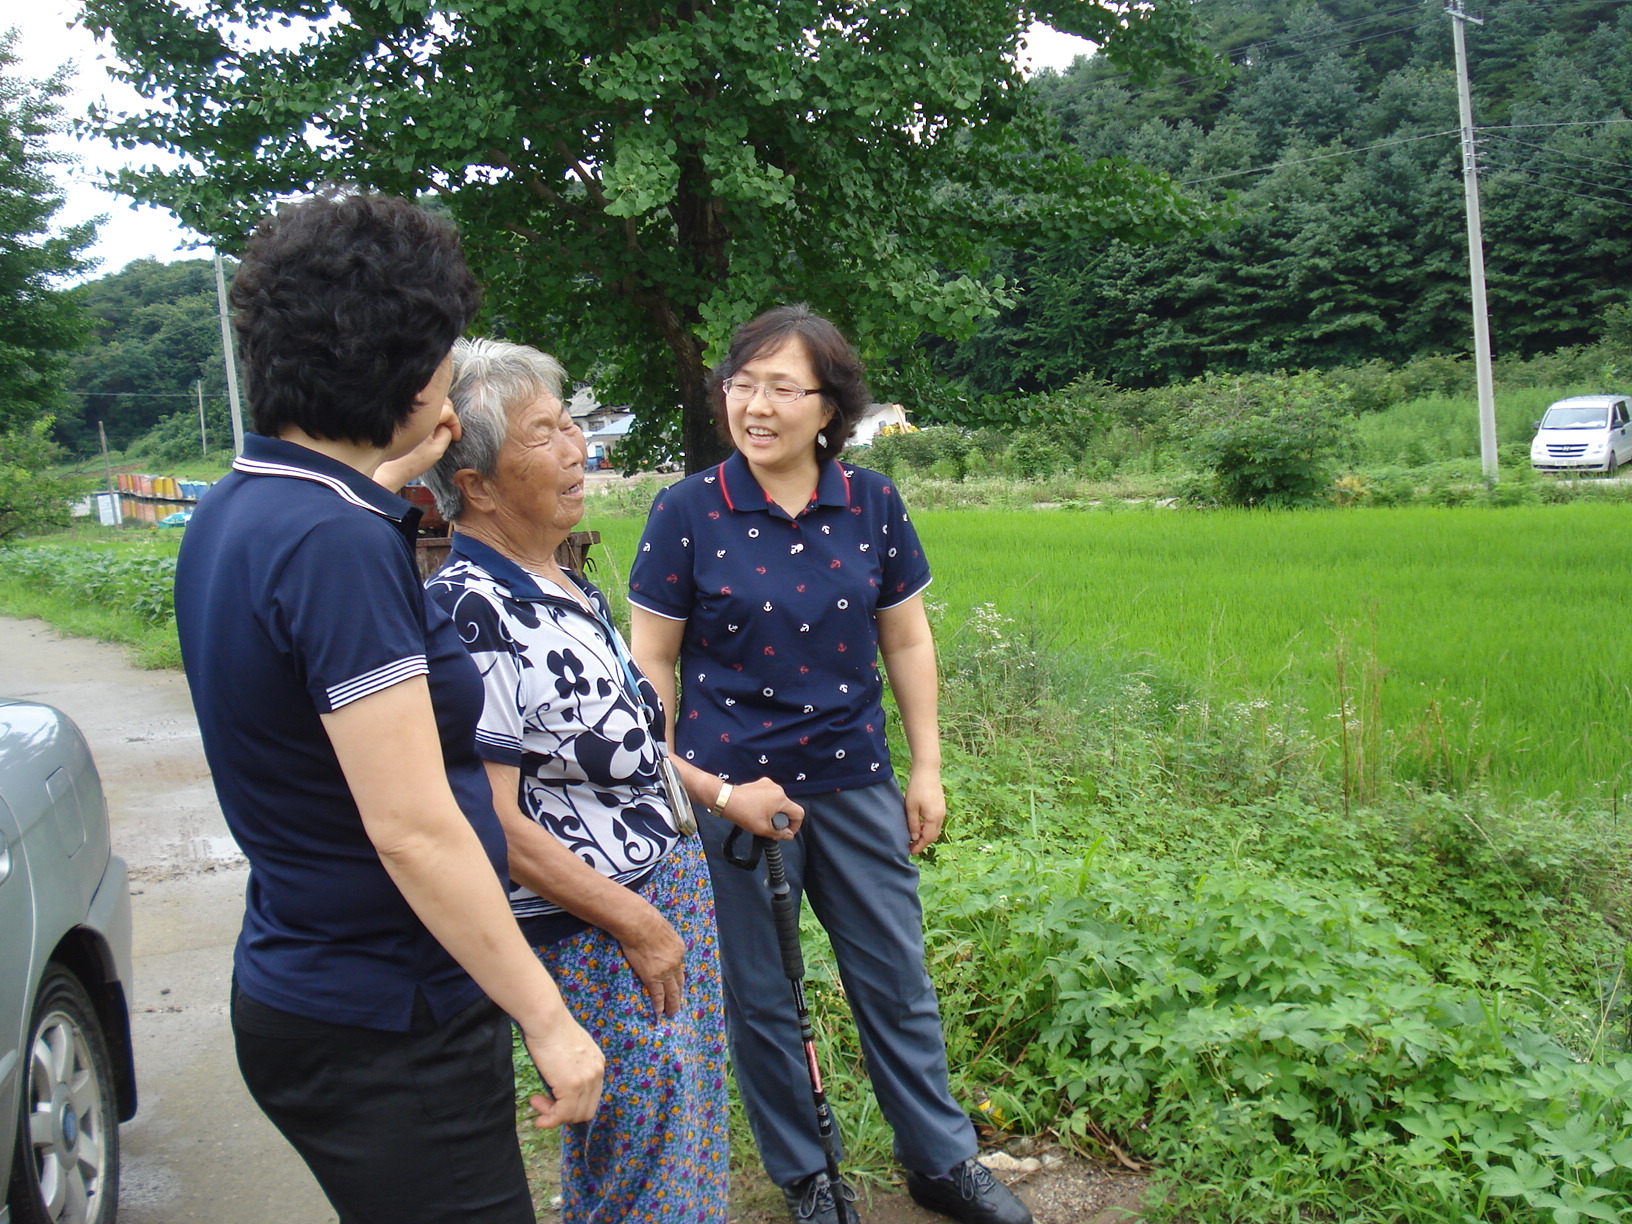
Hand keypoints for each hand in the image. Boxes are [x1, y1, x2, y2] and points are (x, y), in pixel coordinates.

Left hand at [376, 400, 460, 489]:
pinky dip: (427, 413)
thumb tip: (448, 424)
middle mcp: (414, 407)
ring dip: (438, 411)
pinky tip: (427, 426)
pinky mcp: (401, 413)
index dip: (454, 423)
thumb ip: (447, 433)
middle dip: (448, 413)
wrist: (388, 468)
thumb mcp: (436, 450)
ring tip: (440, 427)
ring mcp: (407, 409)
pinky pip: (419, 406)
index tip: (456, 436)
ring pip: (429, 400)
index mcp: (424, 416)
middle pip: (439, 400)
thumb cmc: (410, 461)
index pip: (448, 410)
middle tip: (449, 428)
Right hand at [522, 1010, 603, 1128]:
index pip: (591, 1098)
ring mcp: (586, 1081)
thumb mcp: (570, 1050)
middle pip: (586, 1111)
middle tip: (542, 1102)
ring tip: (536, 1102)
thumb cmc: (551, 1029)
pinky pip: (562, 1115)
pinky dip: (550, 1120)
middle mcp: (596, 1073)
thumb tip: (559, 1085)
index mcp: (597, 1064)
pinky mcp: (571, 1086)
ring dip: (553, 1116)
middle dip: (564, 1113)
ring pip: (573, 1116)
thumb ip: (572, 1067)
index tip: (553, 1100)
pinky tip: (539, 1118)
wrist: (547, 1020)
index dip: (572, 1105)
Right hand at [614, 900, 686, 1017]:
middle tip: (678, 1005)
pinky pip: (658, 995)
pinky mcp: (653, 977)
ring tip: (672, 1013)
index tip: (678, 985)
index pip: (680, 967)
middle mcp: (676, 962)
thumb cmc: (647, 920)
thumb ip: (664, 939)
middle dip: (679, 994)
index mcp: (679, 949)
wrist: (639, 923)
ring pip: (671, 992)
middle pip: (679, 982)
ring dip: (672, 1004)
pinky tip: (659, 1013)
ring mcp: (665, 971)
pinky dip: (659, 1005)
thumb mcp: (663, 928)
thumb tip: (658, 940)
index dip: (678, 977)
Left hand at [720, 776, 803, 838]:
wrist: (725, 800)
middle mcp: (777, 788)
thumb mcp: (762, 829)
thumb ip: (779, 833)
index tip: (785, 832)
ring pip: (779, 802)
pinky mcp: (760, 784)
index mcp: (780, 798)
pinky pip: (770, 796)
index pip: (798, 813)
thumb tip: (788, 835)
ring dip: (774, 812)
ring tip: (762, 819)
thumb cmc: (743, 813)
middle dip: (782, 819)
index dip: (795, 826)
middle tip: (771, 827)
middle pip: (788, 807)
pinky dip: (767, 804)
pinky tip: (757, 810)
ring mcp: (768, 784)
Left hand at [904, 768, 945, 854]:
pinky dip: (928, 827)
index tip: (910, 852)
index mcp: (934, 818)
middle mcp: (941, 816)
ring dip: (925, 835)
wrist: (927, 771)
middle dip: (922, 843)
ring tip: (913, 837)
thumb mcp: (911, 808)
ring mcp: (942, 811)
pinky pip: (935, 822)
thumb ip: (913, 824)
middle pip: (933, 836)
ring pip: (935, 829)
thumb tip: (914, 838)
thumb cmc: (917, 788)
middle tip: (911, 846)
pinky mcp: (940, 806)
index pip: (927, 838)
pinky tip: (919, 825)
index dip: (919, 847)